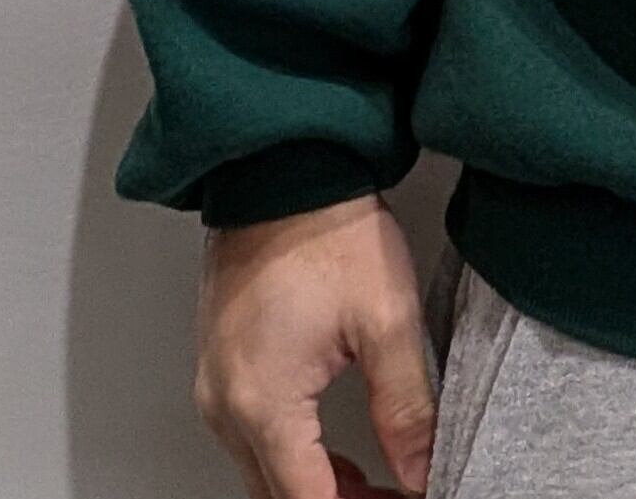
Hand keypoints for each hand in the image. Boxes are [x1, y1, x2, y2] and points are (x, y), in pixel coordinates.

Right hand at [194, 194, 435, 498]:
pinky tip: (333, 452)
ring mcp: (215, 385)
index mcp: (263, 401)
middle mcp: (226, 403)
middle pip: (277, 496)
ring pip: (262, 472)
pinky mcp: (220, 365)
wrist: (284, 169)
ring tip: (375, 484)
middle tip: (394, 494)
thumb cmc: (326, 227)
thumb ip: (406, 405)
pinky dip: (293, 455)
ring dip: (315, 487)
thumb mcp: (386, 317)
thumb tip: (420, 470)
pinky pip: (251, 436)